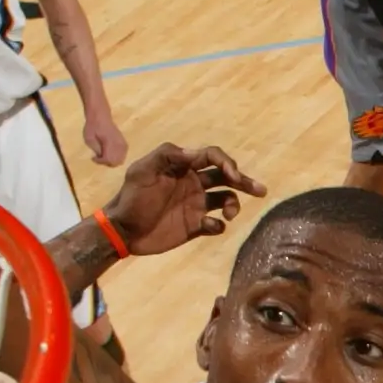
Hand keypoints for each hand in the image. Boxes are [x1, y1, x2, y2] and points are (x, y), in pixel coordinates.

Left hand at [82, 101, 132, 167]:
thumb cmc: (92, 126)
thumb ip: (96, 149)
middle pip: (117, 161)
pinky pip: (124, 153)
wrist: (100, 115)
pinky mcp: (123, 141)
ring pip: (122, 158)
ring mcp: (122, 142)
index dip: (101, 161)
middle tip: (100, 158)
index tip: (93, 158)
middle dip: (108, 162)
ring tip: (105, 156)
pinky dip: (118, 156)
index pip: (109, 159)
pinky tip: (111, 153)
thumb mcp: (89, 138)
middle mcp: (118, 143)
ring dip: (113, 160)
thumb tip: (101, 156)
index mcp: (109, 142)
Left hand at [98, 140, 258, 251]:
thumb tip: (195, 153)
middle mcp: (194, 183)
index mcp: (183, 167)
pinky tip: (211, 227)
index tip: (234, 176)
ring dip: (234, 205)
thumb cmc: (131, 197)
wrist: (122, 230)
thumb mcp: (142, 170)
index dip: (227, 163)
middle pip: (226, 178)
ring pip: (227, 200)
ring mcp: (196, 205)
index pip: (213, 157)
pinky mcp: (195, 226)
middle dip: (244, 181)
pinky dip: (219, 225)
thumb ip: (167, 156)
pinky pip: (216, 224)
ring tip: (230, 214)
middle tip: (260, 190)